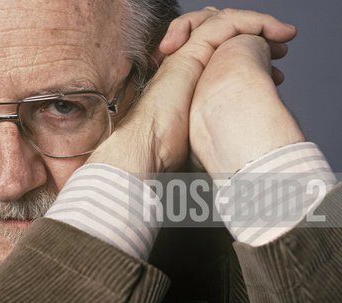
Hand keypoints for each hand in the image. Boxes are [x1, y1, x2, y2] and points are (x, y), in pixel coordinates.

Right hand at [89, 8, 297, 172]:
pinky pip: (224, 25)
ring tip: (282, 35)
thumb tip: (241, 150)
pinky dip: (251, 22)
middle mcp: (188, 65)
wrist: (148, 147)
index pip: (221, 54)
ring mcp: (187, 56)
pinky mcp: (190, 52)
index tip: (276, 73)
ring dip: (257, 25)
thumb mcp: (203, 137)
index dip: (250, 56)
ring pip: (223, 22)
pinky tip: (272, 31)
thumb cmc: (169, 151)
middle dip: (255, 36)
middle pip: (222, 34)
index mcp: (191, 82)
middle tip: (281, 51)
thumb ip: (218, 131)